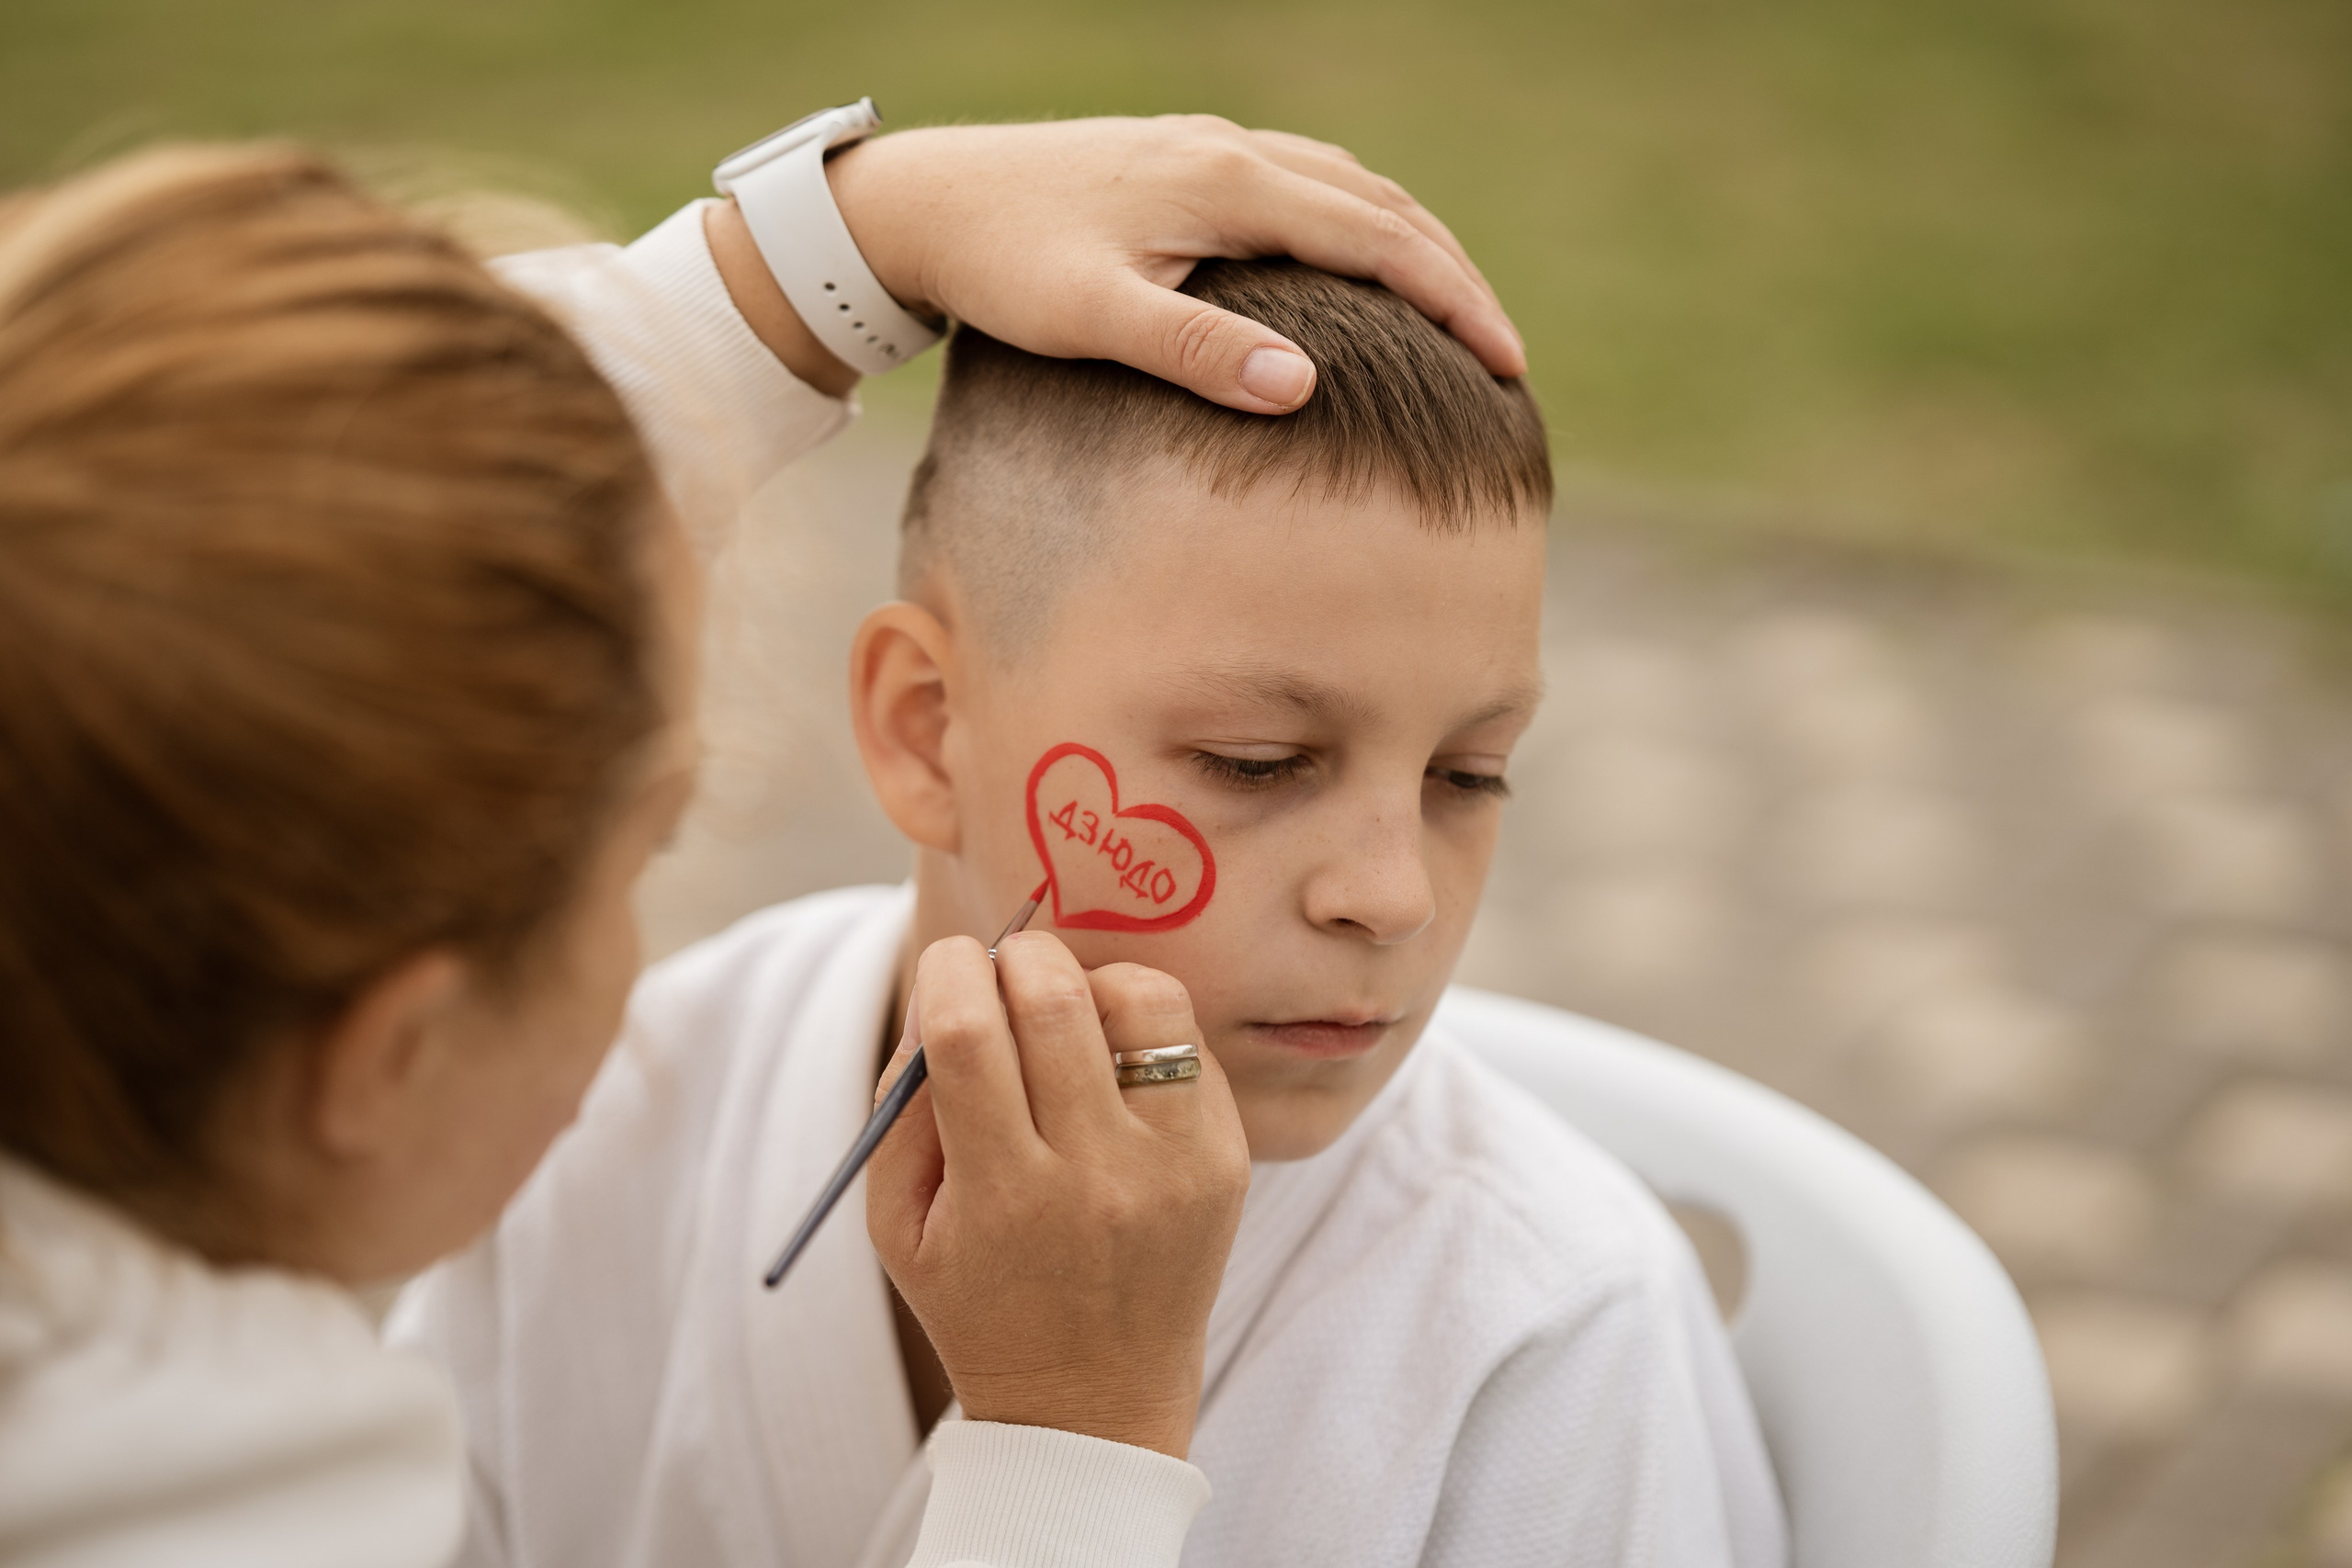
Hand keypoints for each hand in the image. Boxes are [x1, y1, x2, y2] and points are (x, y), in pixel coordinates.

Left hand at [710, 114, 1524, 413]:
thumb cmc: (1002, 268)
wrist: (923, 201)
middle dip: (1454, 278)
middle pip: (1383, 206)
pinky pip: (1307, 180)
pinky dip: (1360, 221)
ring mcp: (1210, 147)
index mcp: (1229, 187)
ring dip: (1414, 243)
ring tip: (1456, 311)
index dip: (1453, 303)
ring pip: (1350, 186)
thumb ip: (1196, 352)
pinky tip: (1360, 262)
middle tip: (1506, 353)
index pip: (1379, 241)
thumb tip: (1304, 387)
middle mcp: (1233, 152)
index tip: (1509, 366)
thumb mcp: (1094, 320)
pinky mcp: (1184, 158)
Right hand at [866, 932, 1250, 1457]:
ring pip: (1144, 999)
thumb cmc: (980, 1302)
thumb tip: (943, 986)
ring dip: (1093, 982)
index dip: (951, 970)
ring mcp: (1174, 1167)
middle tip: (1005, 971)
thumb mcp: (900, 1223)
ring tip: (1070, 1015)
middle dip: (1017, 956)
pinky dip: (1145, 1030)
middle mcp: (1097, 1176)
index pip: (970, 1032)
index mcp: (1003, 1193)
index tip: (950, 964)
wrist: (1095, 1404)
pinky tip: (1116, 1067)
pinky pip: (1191, 1043)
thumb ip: (904, 1101)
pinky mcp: (1227, 1161)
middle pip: (1055, 998)